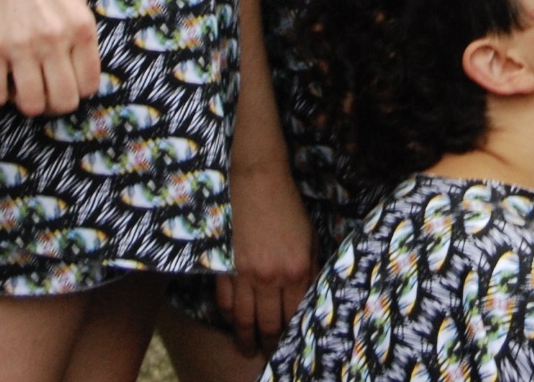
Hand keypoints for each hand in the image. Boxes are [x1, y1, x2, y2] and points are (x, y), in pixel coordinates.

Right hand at [0, 0, 101, 116]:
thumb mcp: (75, 4)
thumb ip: (80, 39)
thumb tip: (79, 80)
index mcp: (82, 28)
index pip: (89, 86)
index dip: (76, 91)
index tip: (63, 84)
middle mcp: (55, 40)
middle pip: (63, 103)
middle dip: (53, 103)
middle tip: (42, 90)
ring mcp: (21, 46)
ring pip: (30, 106)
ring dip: (25, 102)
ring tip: (20, 85)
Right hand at [216, 155, 313, 352]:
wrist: (257, 178)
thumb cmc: (287, 206)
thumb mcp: (309, 237)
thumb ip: (309, 270)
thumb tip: (308, 298)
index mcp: (297, 270)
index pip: (296, 316)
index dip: (294, 335)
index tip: (292, 346)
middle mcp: (271, 277)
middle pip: (269, 325)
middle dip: (270, 345)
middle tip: (270, 354)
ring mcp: (244, 273)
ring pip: (244, 320)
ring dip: (246, 340)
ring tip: (248, 349)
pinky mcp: (224, 266)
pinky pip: (224, 302)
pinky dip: (228, 317)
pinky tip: (233, 323)